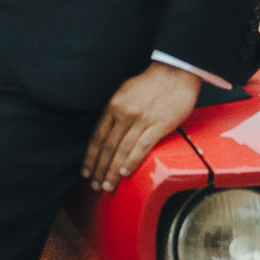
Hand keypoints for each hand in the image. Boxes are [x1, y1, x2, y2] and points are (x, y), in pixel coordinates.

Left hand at [82, 62, 201, 191]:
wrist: (174, 73)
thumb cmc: (150, 83)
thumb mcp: (124, 92)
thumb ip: (115, 111)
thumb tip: (107, 131)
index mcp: (113, 105)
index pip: (97, 137)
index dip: (90, 157)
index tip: (85, 171)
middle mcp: (124, 113)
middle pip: (107, 147)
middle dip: (99, 169)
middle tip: (94, 185)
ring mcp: (140, 120)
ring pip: (122, 150)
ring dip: (112, 171)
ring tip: (107, 186)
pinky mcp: (158, 125)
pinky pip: (142, 147)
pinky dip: (132, 161)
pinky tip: (124, 173)